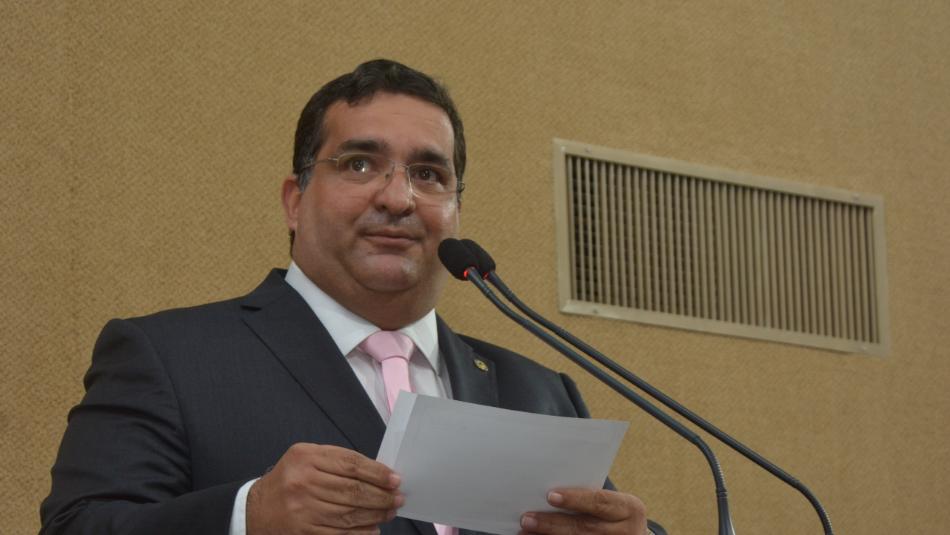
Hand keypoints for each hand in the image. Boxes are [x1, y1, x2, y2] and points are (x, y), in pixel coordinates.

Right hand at [246, 443, 402, 534]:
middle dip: (381, 496)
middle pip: (353, 490)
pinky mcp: (303, 531)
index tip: (395, 479)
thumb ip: (338, 461)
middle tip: (397, 498)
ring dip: (375, 514)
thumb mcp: (307, 458)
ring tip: (389, 512)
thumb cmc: (289, 479)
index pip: (351, 464)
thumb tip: (378, 474)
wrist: (256, 509)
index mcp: (306, 458)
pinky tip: (372, 528)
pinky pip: (339, 532)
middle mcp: (303, 482)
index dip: (377, 473)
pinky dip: (359, 532)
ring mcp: (302, 509)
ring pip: (349, 513)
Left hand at [519, 488, 647, 534]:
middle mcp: (626, 531)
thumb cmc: (612, 512)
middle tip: (527, 518)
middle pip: (584, 527)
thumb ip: (590, 496)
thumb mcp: (612, 502)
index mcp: (629, 508)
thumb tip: (548, 492)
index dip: (574, 499)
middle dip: (552, 523)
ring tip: (525, 531)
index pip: (599, 501)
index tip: (550, 496)